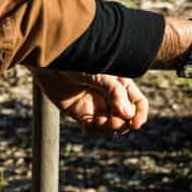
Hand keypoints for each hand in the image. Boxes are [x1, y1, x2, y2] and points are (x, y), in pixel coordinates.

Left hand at [30, 68, 148, 135]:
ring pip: (110, 125)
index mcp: (120, 84)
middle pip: (126, 117)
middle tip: (117, 124)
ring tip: (104, 123)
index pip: (138, 103)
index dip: (140, 114)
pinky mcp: (81, 113)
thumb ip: (114, 92)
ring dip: (109, 128)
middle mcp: (111, 96)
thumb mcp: (100, 74)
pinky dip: (93, 130)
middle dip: (124, 124)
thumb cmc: (78, 61)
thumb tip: (128, 114)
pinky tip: (88, 125)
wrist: (51, 61)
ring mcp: (96, 105)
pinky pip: (92, 128)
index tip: (136, 123)